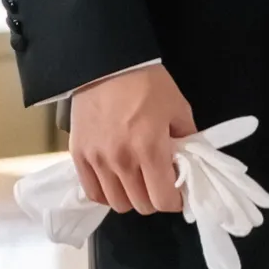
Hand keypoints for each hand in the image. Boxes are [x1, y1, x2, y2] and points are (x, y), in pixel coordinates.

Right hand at [68, 61, 196, 214]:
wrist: (107, 63)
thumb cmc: (146, 83)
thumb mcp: (178, 107)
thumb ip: (187, 138)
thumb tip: (189, 162)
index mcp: (150, 149)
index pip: (163, 200)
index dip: (175, 201)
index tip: (177, 192)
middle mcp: (122, 161)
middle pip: (140, 205)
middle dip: (155, 198)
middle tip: (158, 182)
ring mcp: (97, 160)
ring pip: (117, 203)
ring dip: (131, 197)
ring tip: (136, 181)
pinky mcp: (79, 156)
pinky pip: (93, 192)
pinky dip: (107, 193)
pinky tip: (115, 181)